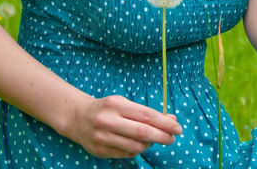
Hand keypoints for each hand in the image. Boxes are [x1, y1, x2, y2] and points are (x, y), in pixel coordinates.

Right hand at [67, 94, 181, 158]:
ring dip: (150, 144)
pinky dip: (138, 150)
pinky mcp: (99, 150)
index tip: (177, 128)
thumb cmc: (108, 109)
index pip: (147, 115)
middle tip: (172, 138)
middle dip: (162, 136)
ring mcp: (102, 137)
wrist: (78, 118)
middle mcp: (107, 121)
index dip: (165, 123)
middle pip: (142, 132)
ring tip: (154, 140)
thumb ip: (146, 112)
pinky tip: (141, 144)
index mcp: (116, 105)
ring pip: (135, 146)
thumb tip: (171, 119)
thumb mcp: (125, 103)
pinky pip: (126, 153)